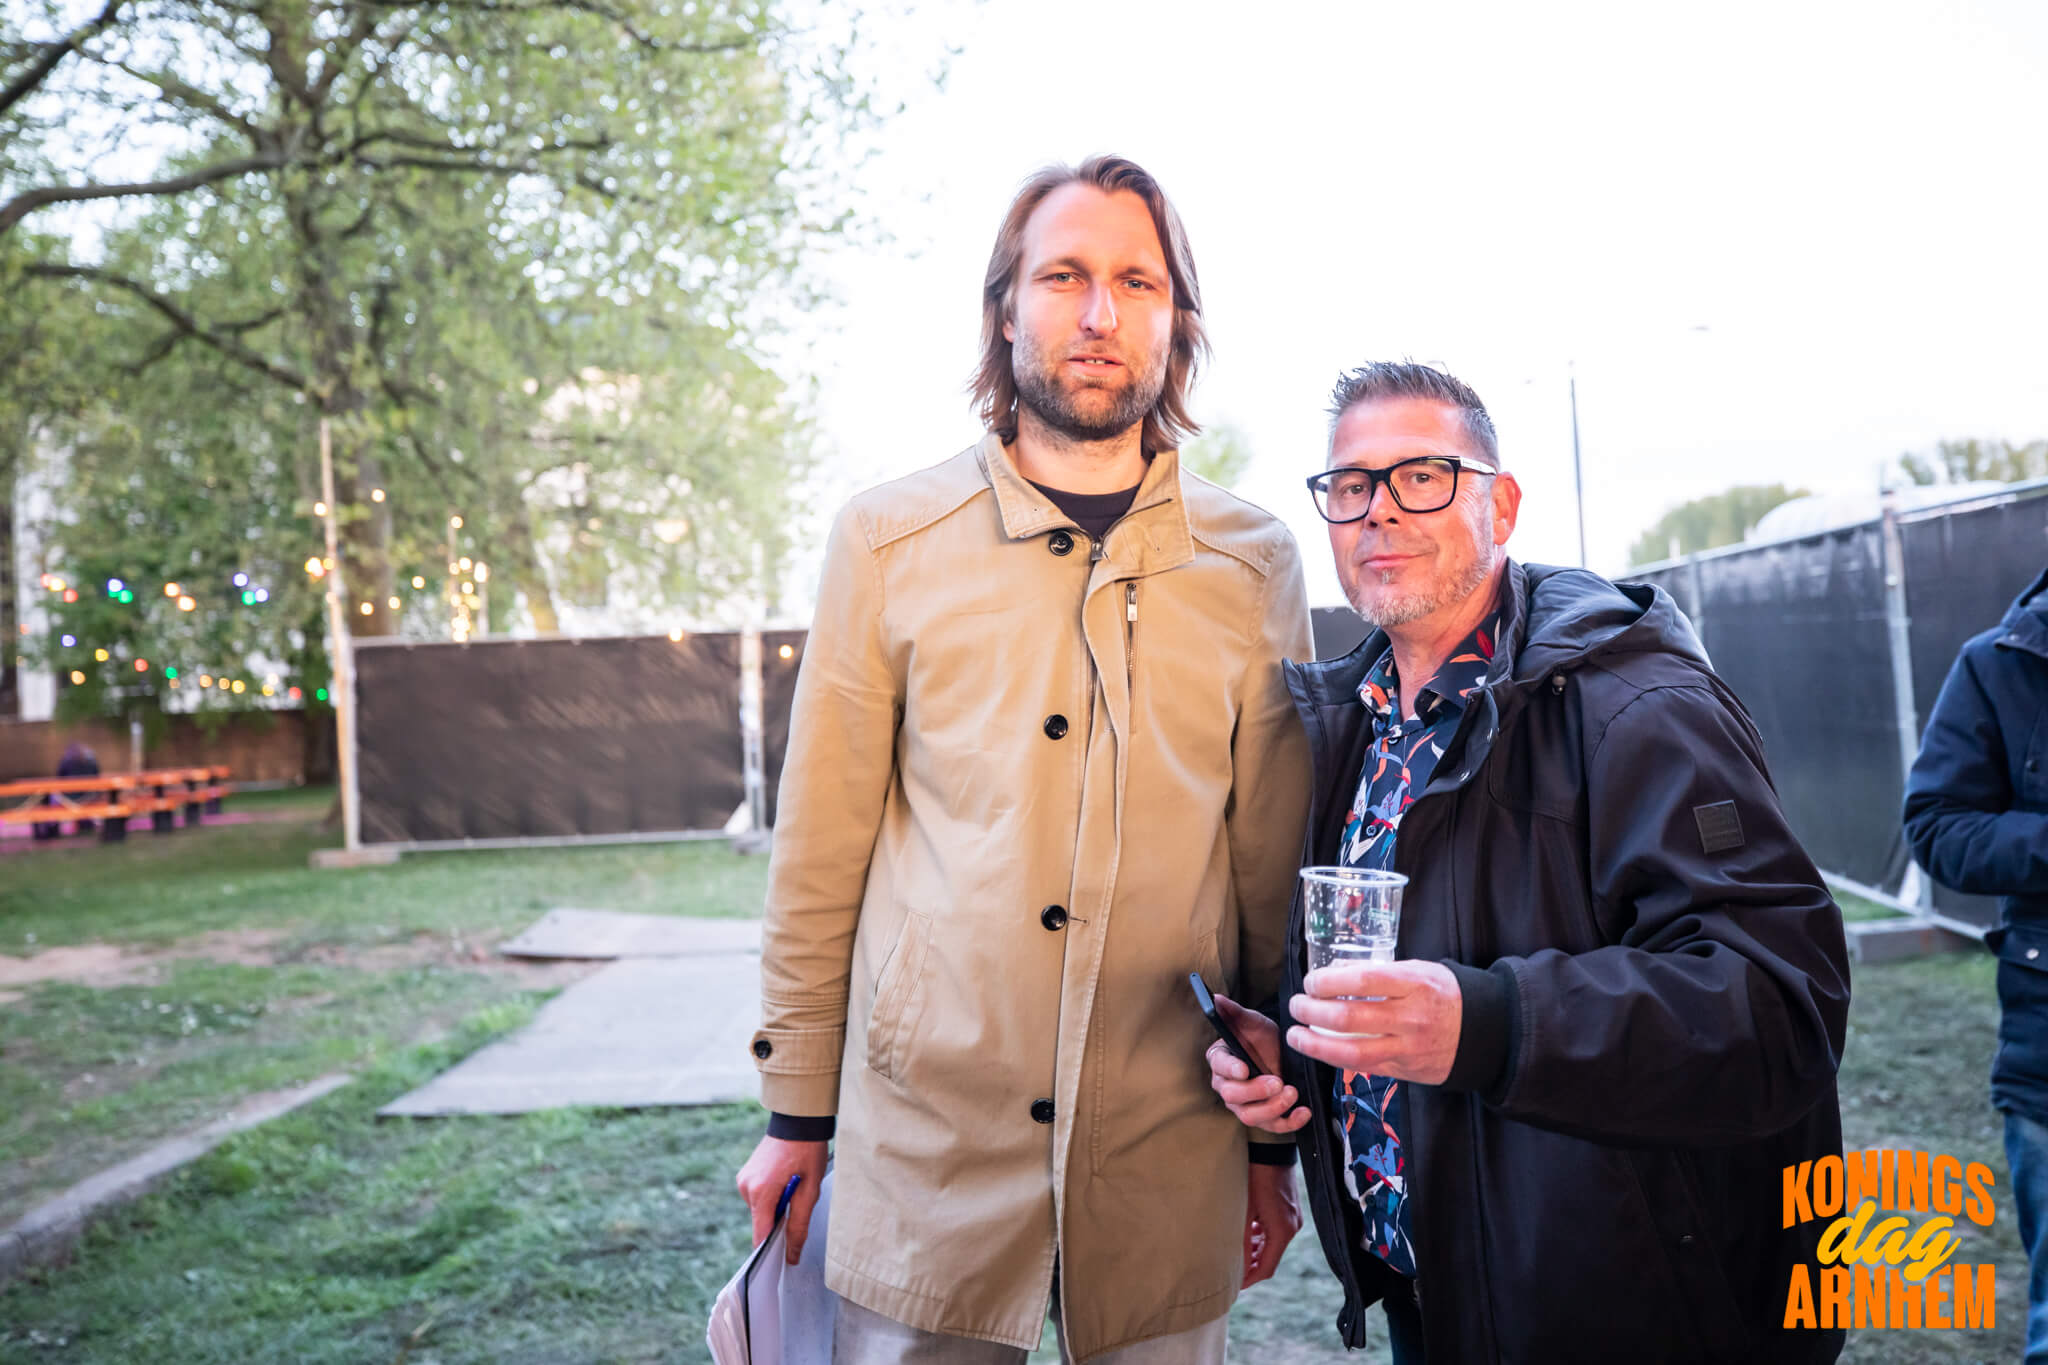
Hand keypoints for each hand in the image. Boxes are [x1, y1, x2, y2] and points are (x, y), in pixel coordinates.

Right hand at [735, 1134, 828, 1264]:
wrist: (798, 1121)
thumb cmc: (807, 1152)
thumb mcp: (810, 1191)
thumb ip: (799, 1225)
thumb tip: (792, 1255)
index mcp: (761, 1192)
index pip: (760, 1235)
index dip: (771, 1249)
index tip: (784, 1257)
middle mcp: (746, 1187)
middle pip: (761, 1222)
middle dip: (779, 1221)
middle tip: (799, 1202)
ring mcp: (743, 1179)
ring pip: (760, 1210)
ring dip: (776, 1207)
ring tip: (793, 1186)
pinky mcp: (745, 1174)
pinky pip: (757, 1197)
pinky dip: (771, 1197)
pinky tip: (784, 1181)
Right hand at [1206, 993, 1309, 1133]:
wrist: (1282, 1053)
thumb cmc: (1262, 1038)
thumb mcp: (1252, 1022)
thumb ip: (1234, 1012)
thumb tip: (1217, 1000)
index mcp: (1221, 1060)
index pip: (1219, 1066)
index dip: (1230, 1069)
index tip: (1244, 1069)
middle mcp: (1228, 1085)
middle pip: (1232, 1096)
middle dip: (1255, 1091)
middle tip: (1277, 1082)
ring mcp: (1245, 1105)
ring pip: (1250, 1115)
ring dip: (1272, 1108)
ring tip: (1291, 1093)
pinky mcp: (1265, 1117)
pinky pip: (1273, 1126)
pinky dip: (1290, 1122)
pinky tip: (1303, 1112)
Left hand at [1242, 1161, 1301, 1286]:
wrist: (1271, 1150)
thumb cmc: (1254, 1177)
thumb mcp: (1244, 1210)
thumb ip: (1241, 1240)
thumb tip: (1235, 1266)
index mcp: (1281, 1232)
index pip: (1266, 1267)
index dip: (1249, 1278)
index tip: (1233, 1284)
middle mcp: (1292, 1228)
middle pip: (1271, 1258)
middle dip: (1252, 1266)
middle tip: (1232, 1270)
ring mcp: (1294, 1218)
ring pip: (1273, 1244)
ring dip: (1256, 1251)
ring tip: (1237, 1253)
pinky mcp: (1291, 1209)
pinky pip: (1277, 1232)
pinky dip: (1263, 1237)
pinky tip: (1248, 1233)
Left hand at [1287, 960, 1463, 1084]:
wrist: (1483, 1031)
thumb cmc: (1444, 993)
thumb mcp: (1418, 970)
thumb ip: (1378, 970)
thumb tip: (1335, 970)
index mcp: (1415, 984)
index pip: (1364, 980)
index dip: (1330, 981)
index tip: (1311, 981)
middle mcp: (1411, 1018)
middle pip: (1351, 1017)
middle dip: (1314, 1011)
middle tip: (1296, 1005)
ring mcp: (1408, 1048)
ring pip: (1353, 1052)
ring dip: (1316, 1044)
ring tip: (1296, 1035)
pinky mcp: (1405, 1070)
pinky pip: (1364, 1067)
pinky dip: (1336, 1058)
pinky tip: (1319, 1049)